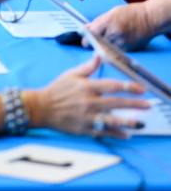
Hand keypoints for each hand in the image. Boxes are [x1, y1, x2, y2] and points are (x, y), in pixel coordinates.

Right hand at [31, 56, 148, 137]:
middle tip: (148, 105)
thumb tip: (99, 56)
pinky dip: (115, 134)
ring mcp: (87, 117)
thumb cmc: (56, 89)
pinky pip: (103, 132)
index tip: (141, 88)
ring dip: (128, 121)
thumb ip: (87, 67)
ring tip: (140, 122)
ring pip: (111, 120)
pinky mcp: (84, 129)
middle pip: (116, 103)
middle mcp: (88, 102)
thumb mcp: (71, 74)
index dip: (128, 86)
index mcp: (86, 87)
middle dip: (134, 104)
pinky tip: (126, 134)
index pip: (112, 86)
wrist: (41, 107)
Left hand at [87, 3, 153, 50]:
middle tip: (92, 44)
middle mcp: (113, 32)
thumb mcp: (112, 12)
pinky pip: (115, 53)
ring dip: (102, 49)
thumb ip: (98, 22)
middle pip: (96, 44)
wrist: (149, 19)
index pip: (90, 34)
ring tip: (105, 44)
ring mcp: (121, 42)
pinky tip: (114, 47)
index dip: (85, 39)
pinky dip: (112, 52)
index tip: (85, 41)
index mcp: (108, 21)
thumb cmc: (131, 13)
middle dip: (93, 45)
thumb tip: (86, 29)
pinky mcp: (127, 49)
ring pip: (105, 50)